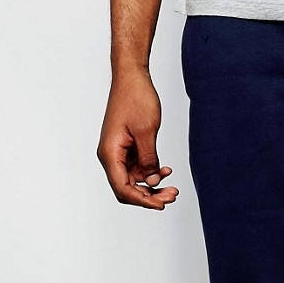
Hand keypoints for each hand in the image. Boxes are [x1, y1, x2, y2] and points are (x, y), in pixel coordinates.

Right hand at [97, 70, 177, 209]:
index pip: (122, 188)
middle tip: (172, 196)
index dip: (142, 200)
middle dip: (150, 196)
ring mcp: (118, 152)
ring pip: (134, 180)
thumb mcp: (147, 131)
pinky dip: (151, 172)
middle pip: (128, 188)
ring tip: (173, 187)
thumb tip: (152, 180)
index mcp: (110, 153)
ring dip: (153, 185)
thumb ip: (149, 158)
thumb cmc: (136, 98)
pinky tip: (166, 170)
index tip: (161, 204)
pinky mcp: (126, 148)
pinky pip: (138, 168)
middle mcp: (111, 156)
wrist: (132, 77)